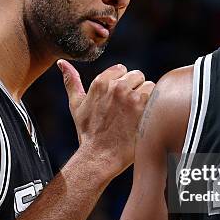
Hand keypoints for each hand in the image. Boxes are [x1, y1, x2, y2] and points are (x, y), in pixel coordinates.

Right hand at [58, 60, 154, 178]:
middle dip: (134, 89)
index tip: (119, 98)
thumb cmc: (88, 133)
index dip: (122, 83)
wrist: (100, 156)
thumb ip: (71, 82)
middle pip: (137, 75)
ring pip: (148, 85)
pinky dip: (153, 106)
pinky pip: (157, 96)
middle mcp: (116, 86)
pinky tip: (144, 118)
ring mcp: (131, 96)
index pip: (122, 69)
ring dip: (145, 98)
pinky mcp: (144, 107)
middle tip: (127, 109)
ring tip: (136, 114)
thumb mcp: (76, 105)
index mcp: (100, 82)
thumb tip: (62, 63)